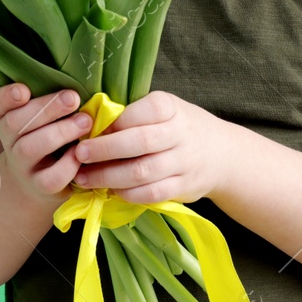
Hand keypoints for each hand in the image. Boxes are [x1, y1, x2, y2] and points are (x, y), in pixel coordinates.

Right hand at [0, 83, 92, 204]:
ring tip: (85, 121)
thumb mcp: (43, 117)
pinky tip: (81, 152)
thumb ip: (51, 101)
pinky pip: (51, 177)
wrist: (38, 182)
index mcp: (7, 118)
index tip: (23, 90)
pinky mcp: (40, 186)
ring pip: (29, 148)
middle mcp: (9, 141)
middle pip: (14, 123)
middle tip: (73, 98)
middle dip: (46, 108)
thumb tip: (76, 87)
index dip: (5, 97)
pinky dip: (68, 164)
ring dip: (60, 132)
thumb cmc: (48, 137)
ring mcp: (22, 166)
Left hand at [70, 90, 227, 204]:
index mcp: (172, 108)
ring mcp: (184, 162)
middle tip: (80, 154)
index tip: (90, 128)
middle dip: (105, 149)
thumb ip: (134, 114)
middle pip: (140, 142)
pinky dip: (127, 194)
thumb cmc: (179, 127)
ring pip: (143, 172)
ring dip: (109, 176)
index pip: (144, 111)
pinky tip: (110, 191)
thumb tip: (89, 122)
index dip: (115, 121)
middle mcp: (181, 133)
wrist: (221, 154)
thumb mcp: (163, 110)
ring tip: (85, 178)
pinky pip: (152, 194)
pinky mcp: (183, 187)